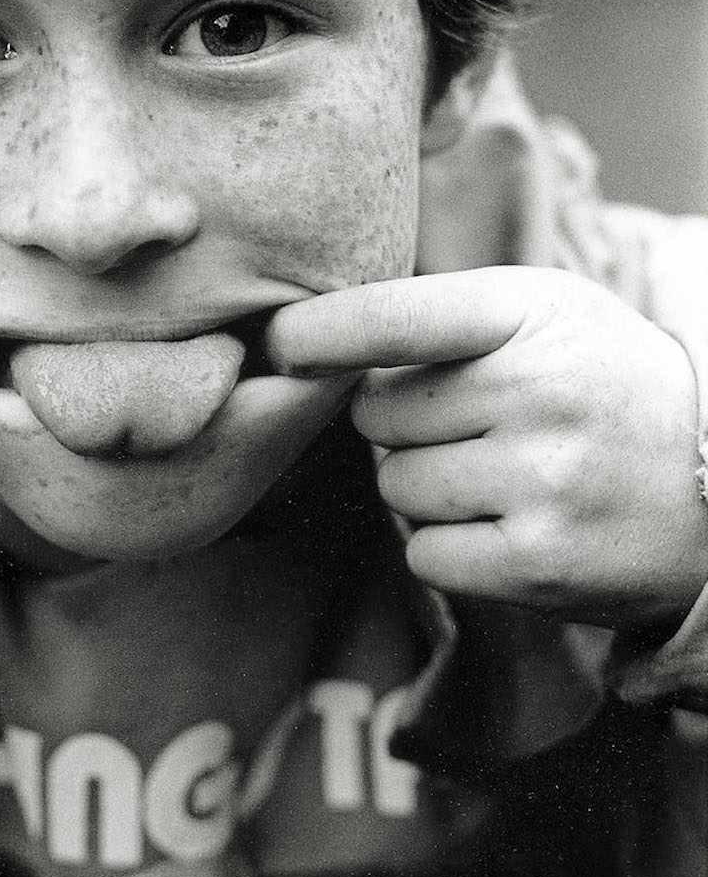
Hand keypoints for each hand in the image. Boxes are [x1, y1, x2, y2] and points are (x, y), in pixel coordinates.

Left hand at [266, 267, 707, 631]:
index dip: (323, 332)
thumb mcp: (541, 311)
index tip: (278, 344)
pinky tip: (506, 526)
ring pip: (397, 486)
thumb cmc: (597, 379)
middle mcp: (538, 391)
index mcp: (529, 312)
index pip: (397, 317)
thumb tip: (307, 344)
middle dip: (402, 423)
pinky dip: (448, 547)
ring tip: (501, 473)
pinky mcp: (541, 565)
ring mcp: (543, 481)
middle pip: (376, 414)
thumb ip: (438, 315)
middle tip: (475, 424)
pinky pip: (425, 553)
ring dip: (424, 488)